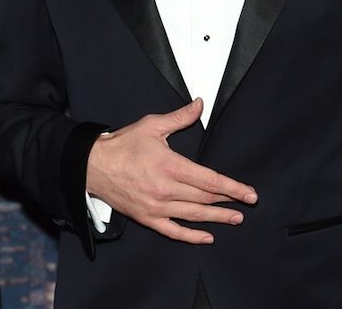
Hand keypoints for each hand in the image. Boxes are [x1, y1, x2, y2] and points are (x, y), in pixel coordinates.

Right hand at [86, 98, 257, 243]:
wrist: (91, 165)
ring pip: (194, 215)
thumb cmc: (121, 145)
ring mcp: (156, 206)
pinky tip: (207, 237)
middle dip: (229, 202)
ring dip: (218, 218)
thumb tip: (199, 104)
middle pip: (205, 198)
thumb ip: (179, 117)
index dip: (233, 188)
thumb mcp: (151, 126)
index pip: (210, 180)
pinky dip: (192, 236)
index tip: (249, 193)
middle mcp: (165, 189)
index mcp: (170, 165)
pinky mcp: (146, 217)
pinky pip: (173, 231)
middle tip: (246, 204)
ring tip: (235, 219)